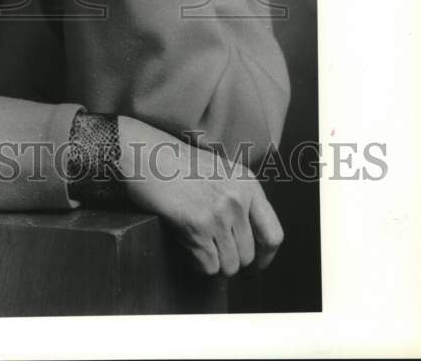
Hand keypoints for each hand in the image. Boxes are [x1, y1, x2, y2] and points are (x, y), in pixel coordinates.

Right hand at [119, 116, 283, 275]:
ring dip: (213, 263)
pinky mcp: (198, 225)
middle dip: (230, 260)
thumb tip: (247, 237)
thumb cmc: (176, 162)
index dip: (265, 257)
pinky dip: (196, 263)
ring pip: (229, 265)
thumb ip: (238, 198)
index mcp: (248, 184)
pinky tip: (185, 247)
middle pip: (248, 255)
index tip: (255, 265)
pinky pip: (207, 265)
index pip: (273, 234)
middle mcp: (238, 199)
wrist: (146, 154)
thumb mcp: (220, 171)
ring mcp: (219, 213)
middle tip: (213, 253)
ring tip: (196, 247)